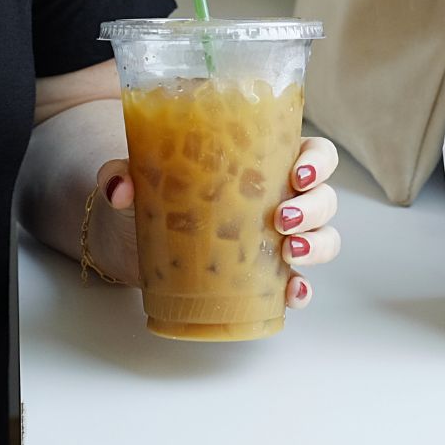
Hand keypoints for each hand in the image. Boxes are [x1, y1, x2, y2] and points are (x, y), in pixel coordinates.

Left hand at [89, 135, 342, 309]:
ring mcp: (279, 237)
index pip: (312, 153)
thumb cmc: (155, 192)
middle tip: (282, 219)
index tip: (296, 174)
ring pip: (323, 237)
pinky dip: (302, 289)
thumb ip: (123, 172)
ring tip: (290, 254)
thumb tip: (121, 188)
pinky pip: (299, 282)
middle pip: (323, 196)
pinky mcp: (267, 274)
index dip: (317, 162)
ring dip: (317, 245)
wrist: (137, 237)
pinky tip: (293, 292)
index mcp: (265, 159)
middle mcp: (281, 195)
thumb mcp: (139, 173)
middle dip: (314, 209)